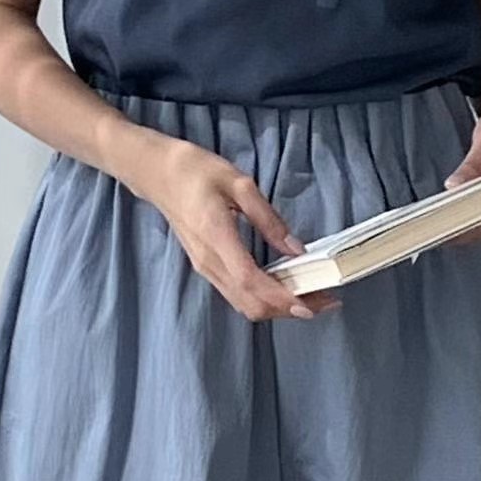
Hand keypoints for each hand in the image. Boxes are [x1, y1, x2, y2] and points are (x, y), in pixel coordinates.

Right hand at [118, 127, 340, 321]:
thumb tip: (297, 249)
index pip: (251, 280)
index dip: (281, 297)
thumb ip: (269, 219)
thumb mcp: (239, 184)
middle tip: (324, 301)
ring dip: (278, 307)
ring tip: (310, 296)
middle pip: (250, 303)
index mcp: (216, 236)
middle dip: (289, 309)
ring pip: (244, 303)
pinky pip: (237, 294)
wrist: (156, 173)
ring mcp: (205, 267)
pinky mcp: (206, 267)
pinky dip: (264, 298)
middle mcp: (209, 261)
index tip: (311, 303)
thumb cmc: (196, 171)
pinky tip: (284, 287)